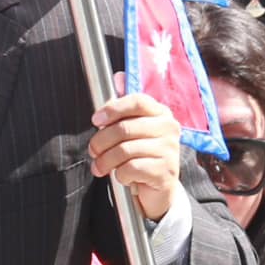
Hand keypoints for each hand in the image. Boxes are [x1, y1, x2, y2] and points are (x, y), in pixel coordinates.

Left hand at [91, 89, 182, 221]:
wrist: (157, 187)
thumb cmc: (140, 153)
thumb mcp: (131, 128)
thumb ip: (123, 106)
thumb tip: (118, 77)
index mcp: (161, 113)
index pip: (137, 101)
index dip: (113, 109)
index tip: (95, 120)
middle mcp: (169, 128)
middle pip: (124, 128)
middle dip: (100, 141)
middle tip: (93, 151)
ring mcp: (170, 150)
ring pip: (124, 150)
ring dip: (106, 160)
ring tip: (100, 166)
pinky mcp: (166, 171)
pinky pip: (131, 168)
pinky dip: (119, 174)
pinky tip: (121, 176)